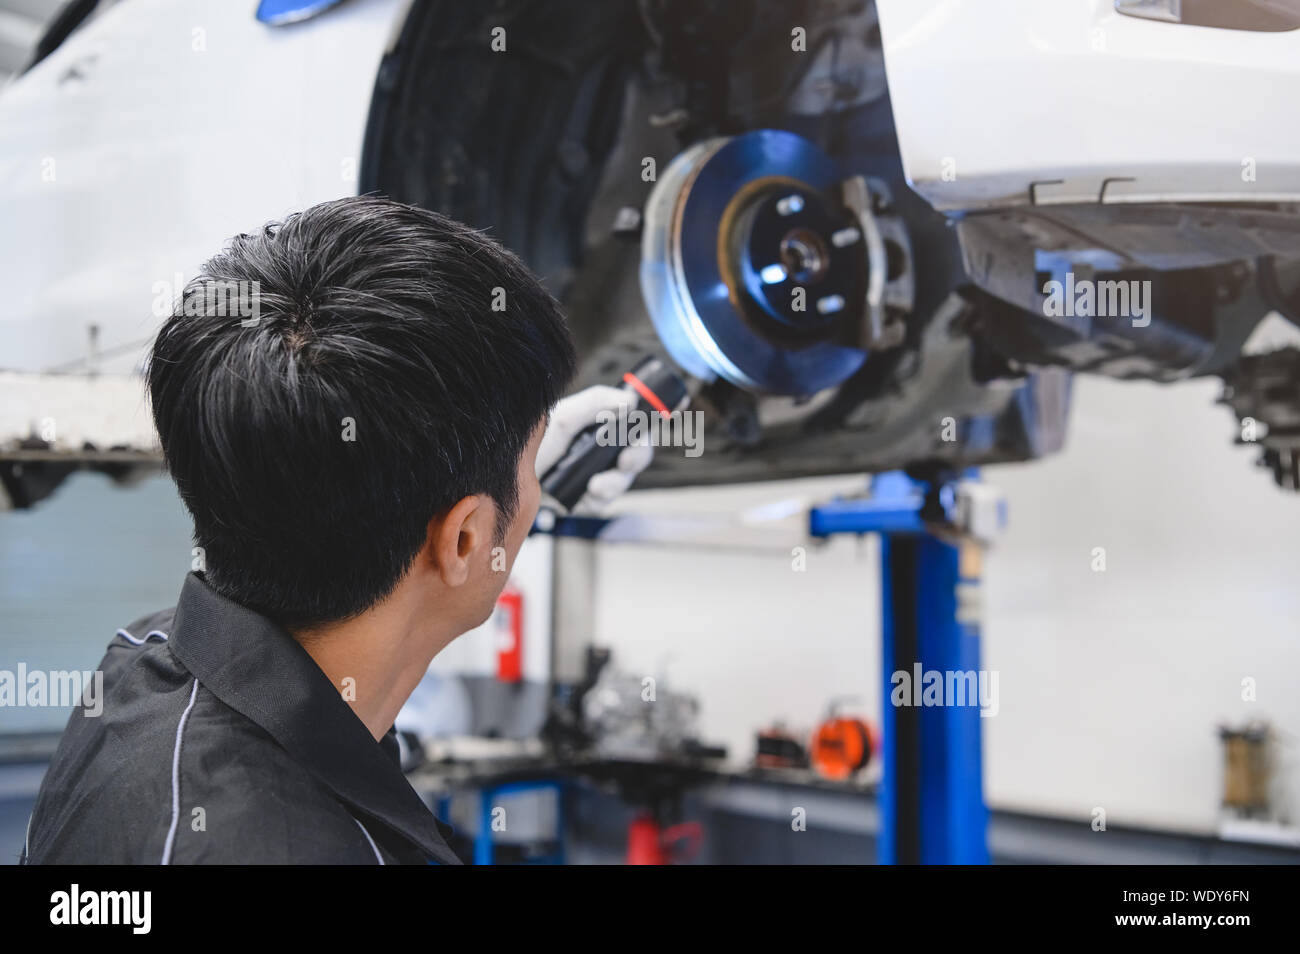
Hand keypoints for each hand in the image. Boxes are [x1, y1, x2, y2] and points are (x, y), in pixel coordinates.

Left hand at [536, 385, 653, 514]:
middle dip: (634, 461)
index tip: (636, 439)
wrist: (507, 476)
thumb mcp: (561, 416)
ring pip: (621, 483)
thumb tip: (629, 399)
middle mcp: (601, 450)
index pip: (635, 427)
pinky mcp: (584, 498)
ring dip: (613, 485)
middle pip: (636, 456)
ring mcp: (595, 474)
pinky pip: (602, 504)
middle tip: (623, 463)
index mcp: (600, 425)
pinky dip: (595, 501)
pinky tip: (582, 496)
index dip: (642, 433)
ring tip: (594, 487)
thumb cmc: (532, 441)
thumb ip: (596, 403)